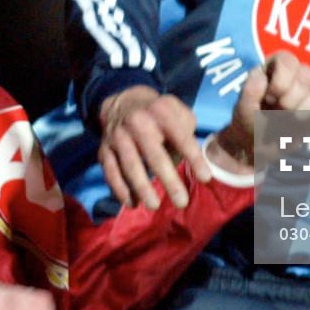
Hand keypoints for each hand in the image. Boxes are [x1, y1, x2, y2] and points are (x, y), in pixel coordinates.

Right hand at [98, 86, 207, 210]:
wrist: (123, 103)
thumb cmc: (159, 114)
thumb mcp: (178, 112)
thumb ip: (188, 133)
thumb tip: (193, 163)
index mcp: (162, 112)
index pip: (181, 138)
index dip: (194, 158)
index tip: (205, 179)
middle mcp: (138, 122)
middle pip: (155, 155)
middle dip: (169, 181)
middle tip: (182, 202)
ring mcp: (118, 136)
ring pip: (130, 166)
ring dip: (142, 188)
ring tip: (155, 206)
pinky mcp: (104, 149)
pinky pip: (111, 172)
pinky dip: (120, 190)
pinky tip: (132, 203)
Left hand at [208, 52, 309, 174]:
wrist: (257, 147)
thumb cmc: (248, 123)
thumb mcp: (242, 108)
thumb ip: (250, 92)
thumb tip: (262, 78)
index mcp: (274, 67)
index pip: (288, 61)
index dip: (281, 82)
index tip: (269, 99)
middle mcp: (295, 74)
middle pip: (306, 77)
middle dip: (290, 101)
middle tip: (277, 113)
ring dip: (304, 111)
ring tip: (289, 121)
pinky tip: (308, 124)